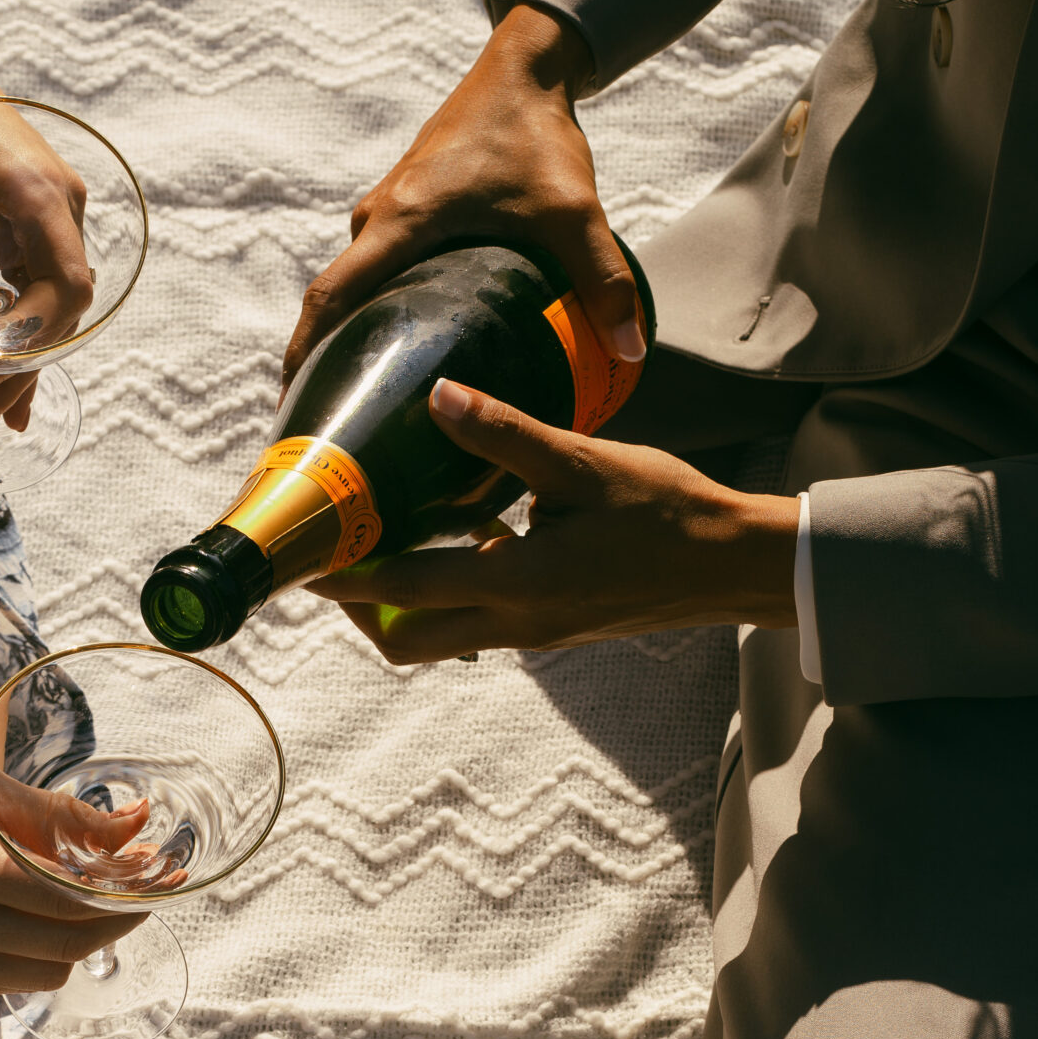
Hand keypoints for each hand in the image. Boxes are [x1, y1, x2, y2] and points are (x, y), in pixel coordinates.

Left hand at [0, 41, 93, 439]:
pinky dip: (15, 329)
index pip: (61, 296)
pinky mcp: (32, 217)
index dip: (22, 350)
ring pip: (48, 306)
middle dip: (16, 371)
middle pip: (59, 312)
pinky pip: (33, 286)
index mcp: (37, 195)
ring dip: (16, 361)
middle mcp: (59, 207)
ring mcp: (50, 213)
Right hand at [0, 740, 149, 993]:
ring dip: (76, 945)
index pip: (60, 902)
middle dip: (113, 923)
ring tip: (88, 902)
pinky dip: (34, 955)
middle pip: (62, 948)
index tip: (156, 878)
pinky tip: (36, 918)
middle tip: (137, 891)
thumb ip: (53, 812)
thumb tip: (134, 826)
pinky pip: (3, 983)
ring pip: (40, 976)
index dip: (122, 896)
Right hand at [282, 3, 644, 388]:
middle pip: (337, 301)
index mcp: (400, 223)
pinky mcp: (404, 207)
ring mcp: (386, 211)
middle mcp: (378, 218)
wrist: (523, 70)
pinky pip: (378, 266)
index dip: (305, 353)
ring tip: (371, 396)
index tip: (293, 405)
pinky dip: (381, 305)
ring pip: (359, 284)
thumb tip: (630, 352)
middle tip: (340, 423)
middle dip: (329, 361)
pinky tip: (407, 343)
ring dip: (358, 333)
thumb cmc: (535, 135)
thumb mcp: (575, 211)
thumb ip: (602, 280)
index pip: (331, 297)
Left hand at [304, 380, 799, 662]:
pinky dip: (454, 590)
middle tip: (337, 557)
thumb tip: (440, 396)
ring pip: (443, 635)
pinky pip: (482, 621)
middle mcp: (516, 625)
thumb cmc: (668, 513)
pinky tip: (465, 532)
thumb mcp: (583, 466)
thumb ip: (506, 435)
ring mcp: (535, 633)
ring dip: (406, 602)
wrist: (735, 565)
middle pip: (407, 642)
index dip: (345, 579)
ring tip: (386, 540)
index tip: (302, 560)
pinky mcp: (554, 625)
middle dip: (362, 610)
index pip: (402, 594)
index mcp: (516, 587)